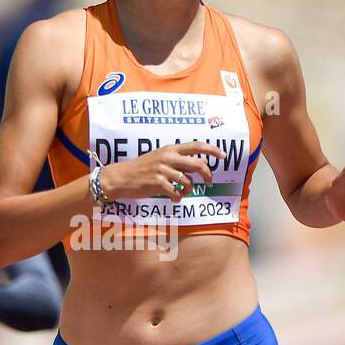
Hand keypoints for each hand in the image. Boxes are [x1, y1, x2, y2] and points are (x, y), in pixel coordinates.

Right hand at [99, 141, 227, 202]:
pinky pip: (177, 193)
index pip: (196, 146)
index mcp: (170, 149)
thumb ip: (177, 159)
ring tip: (182, 192)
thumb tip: (198, 163)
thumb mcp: (159, 157)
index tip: (223, 155)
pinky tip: (173, 198)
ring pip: (188, 182)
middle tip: (209, 182)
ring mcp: (163, 171)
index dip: (212, 150)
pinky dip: (178, 198)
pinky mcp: (158, 184)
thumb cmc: (141, 168)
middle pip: (198, 164)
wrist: (121, 177)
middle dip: (207, 175)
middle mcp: (168, 158)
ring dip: (188, 190)